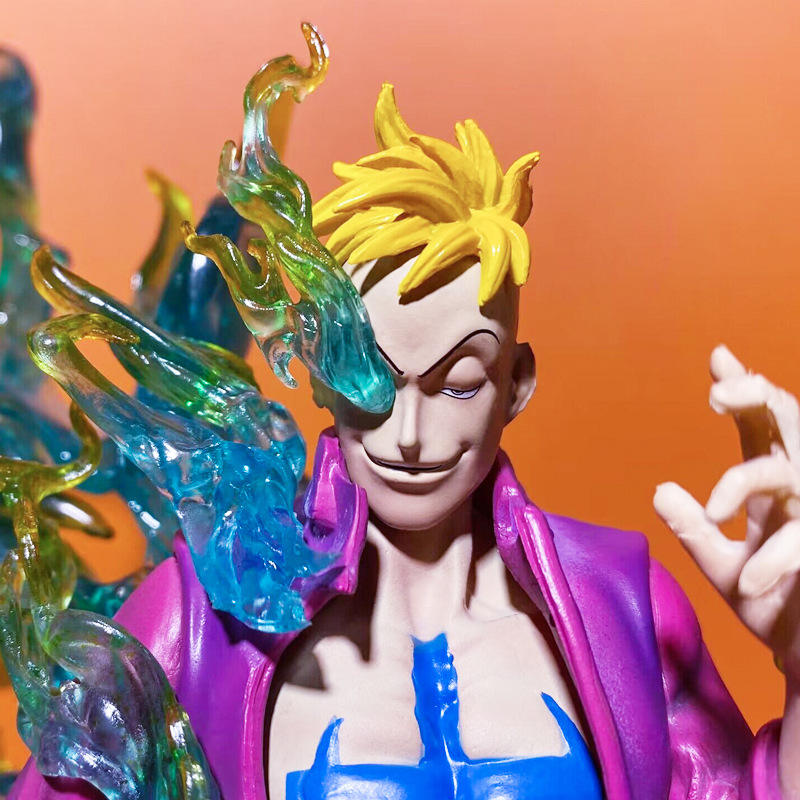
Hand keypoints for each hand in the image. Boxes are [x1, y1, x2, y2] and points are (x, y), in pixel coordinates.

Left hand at [654, 345, 799, 681]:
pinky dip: (773, 561)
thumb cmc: (772, 607)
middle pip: (790, 422)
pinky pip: (799, 541)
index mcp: (772, 488)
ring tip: (715, 509)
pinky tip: (751, 582)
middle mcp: (798, 491)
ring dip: (746, 483)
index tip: (718, 359)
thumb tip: (660, 489)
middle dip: (759, 397)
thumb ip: (693, 528)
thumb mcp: (721, 565)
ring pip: (788, 472)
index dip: (742, 391)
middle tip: (718, 392)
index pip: (759, 427)